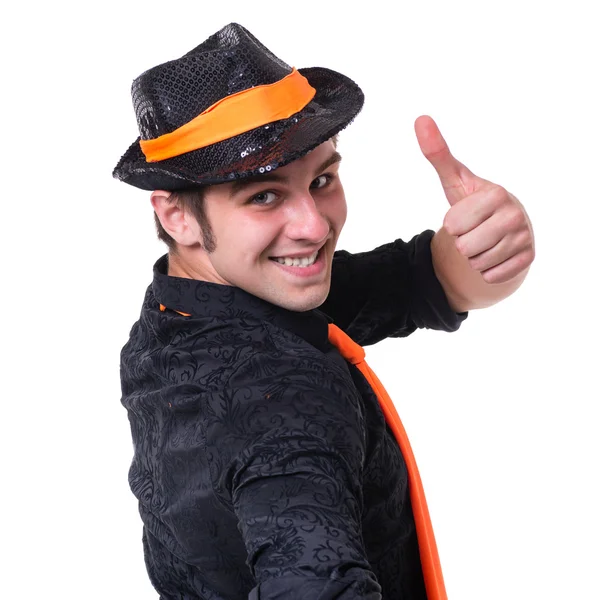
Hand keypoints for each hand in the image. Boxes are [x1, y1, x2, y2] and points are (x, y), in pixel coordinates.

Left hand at [415, 115, 534, 283]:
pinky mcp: (527, 259)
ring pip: (477, 263)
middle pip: (465, 247)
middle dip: (463, 243)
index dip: (453, 224)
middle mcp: (514, 215)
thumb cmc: (475, 202)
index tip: (465, 215)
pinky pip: (491, 276)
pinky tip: (494, 254)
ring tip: (483, 241)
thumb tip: (421, 120)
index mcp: (496, 194)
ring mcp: (524, 238)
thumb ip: (437, 154)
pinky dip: (487, 270)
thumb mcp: (454, 180)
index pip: (453, 225)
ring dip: (474, 257)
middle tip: (474, 230)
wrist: (503, 225)